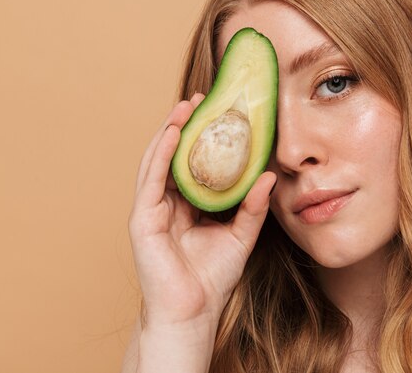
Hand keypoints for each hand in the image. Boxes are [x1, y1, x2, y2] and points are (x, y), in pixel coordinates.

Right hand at [128, 93, 275, 327]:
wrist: (194, 311)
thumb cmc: (213, 277)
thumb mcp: (241, 234)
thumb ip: (253, 206)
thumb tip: (269, 176)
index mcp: (187, 206)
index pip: (193, 164)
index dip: (203, 138)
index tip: (217, 113)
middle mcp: (167, 203)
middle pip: (173, 156)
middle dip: (185, 126)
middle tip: (201, 99)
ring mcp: (152, 209)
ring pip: (158, 160)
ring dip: (170, 130)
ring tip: (185, 105)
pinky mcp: (142, 218)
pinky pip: (151, 178)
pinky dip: (161, 152)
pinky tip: (174, 131)